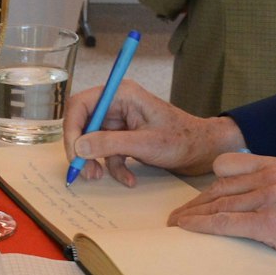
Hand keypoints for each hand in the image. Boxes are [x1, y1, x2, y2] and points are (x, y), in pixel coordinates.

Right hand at [63, 80, 244, 184]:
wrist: (204, 150)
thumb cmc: (182, 140)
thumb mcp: (146, 143)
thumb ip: (110, 144)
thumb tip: (78, 146)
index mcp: (122, 95)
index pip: (81, 105)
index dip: (71, 128)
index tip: (73, 153)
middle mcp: (118, 104)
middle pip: (83, 123)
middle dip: (82, 149)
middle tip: (82, 171)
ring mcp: (121, 121)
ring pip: (93, 140)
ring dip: (95, 161)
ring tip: (99, 177)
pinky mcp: (125, 137)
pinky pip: (108, 152)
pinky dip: (114, 167)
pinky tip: (129, 179)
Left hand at [169, 153, 275, 274]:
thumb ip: (274, 189)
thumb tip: (244, 201)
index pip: (229, 167)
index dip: (208, 186)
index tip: (196, 200)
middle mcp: (273, 175)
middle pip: (220, 186)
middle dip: (195, 203)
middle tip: (177, 217)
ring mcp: (271, 197)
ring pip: (218, 204)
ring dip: (192, 216)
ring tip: (177, 226)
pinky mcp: (270, 222)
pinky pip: (225, 222)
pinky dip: (202, 226)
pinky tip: (187, 230)